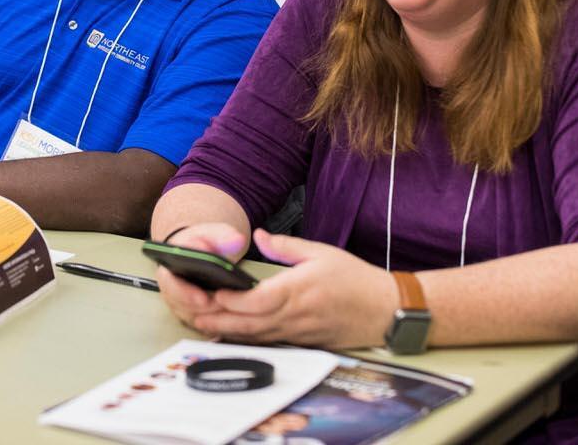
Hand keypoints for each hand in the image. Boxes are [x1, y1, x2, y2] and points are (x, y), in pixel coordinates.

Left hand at [166, 229, 397, 348]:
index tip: (210, 292)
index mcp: (297, 291)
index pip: (255, 300)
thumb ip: (285, 246)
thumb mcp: (321, 252)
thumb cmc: (355, 280)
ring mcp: (296, 332)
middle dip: (216, 318)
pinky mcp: (300, 342)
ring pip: (253, 335)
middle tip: (191, 311)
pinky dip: (244, 337)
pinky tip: (228, 332)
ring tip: (200, 322)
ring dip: (225, 330)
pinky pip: (266, 341)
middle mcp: (294, 316)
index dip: (230, 299)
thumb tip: (256, 236)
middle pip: (247, 323)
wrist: (386, 311)